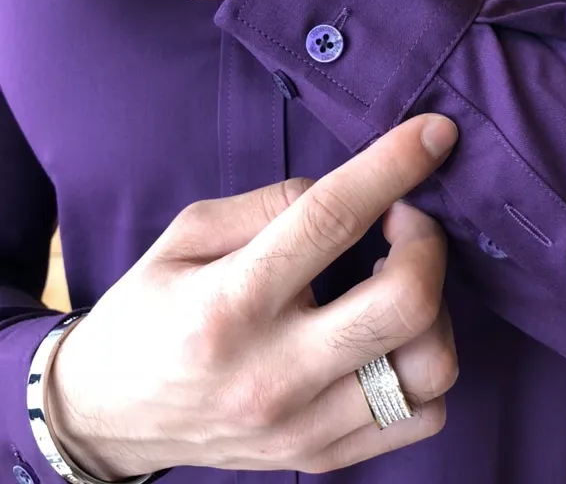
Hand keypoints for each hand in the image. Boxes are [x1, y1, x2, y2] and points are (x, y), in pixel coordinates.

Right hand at [47, 114, 459, 477]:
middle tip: (405, 219)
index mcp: (231, 300)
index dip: (394, 166)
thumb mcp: (185, 236)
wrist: (110, 417)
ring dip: (435, 306)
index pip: (332, 220)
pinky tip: (392, 338)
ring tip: (399, 281)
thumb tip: (345, 191)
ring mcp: (305, 425)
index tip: (434, 133)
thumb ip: (266, 206)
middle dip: (429, 242)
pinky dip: (424, 366)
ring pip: (429, 369)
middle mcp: (275, 370)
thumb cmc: (148, 312)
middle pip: (405, 303)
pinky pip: (422, 415)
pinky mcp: (324, 456)